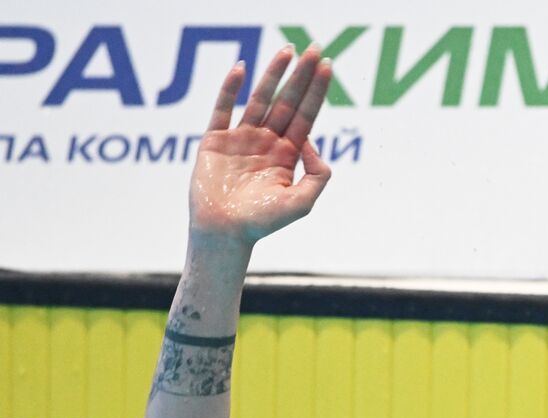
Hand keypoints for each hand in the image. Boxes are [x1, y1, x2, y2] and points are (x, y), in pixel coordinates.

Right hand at [189, 47, 332, 245]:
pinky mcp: (215, 140)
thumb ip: (318, 174)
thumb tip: (312, 141)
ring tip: (287, 51)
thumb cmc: (263, 222)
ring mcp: (241, 138)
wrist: (225, 233)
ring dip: (273, 74)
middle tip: (314, 49)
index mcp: (287, 154)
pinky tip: (242, 69)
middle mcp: (266, 141)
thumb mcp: (303, 202)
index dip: (317, 91)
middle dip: (301, 76)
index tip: (327, 67)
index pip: (306, 115)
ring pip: (260, 99)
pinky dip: (231, 88)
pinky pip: (223, 108)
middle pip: (287, 101)